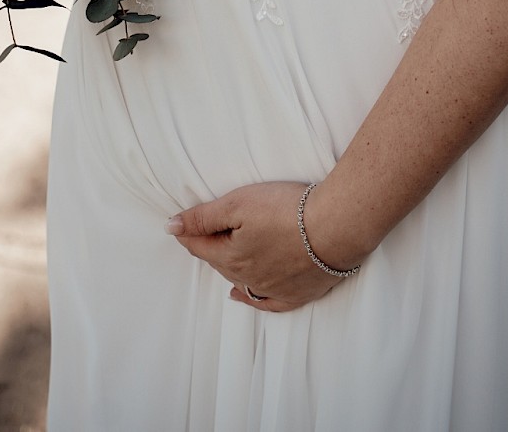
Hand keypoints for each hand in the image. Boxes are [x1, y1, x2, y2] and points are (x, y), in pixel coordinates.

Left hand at [165, 181, 360, 312]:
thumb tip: (171, 227)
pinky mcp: (297, 294)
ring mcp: (273, 290)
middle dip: (208, 247)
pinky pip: (267, 304)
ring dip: (226, 269)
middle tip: (200, 232)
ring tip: (216, 258)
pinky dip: (250, 300)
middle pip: (219, 262)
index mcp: (231, 257)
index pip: (200, 246)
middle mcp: (248, 278)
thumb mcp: (238, 204)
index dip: (188, 232)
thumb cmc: (286, 210)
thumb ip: (203, 217)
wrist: (336, 228)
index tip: (178, 223)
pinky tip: (239, 296)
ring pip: (239, 281)